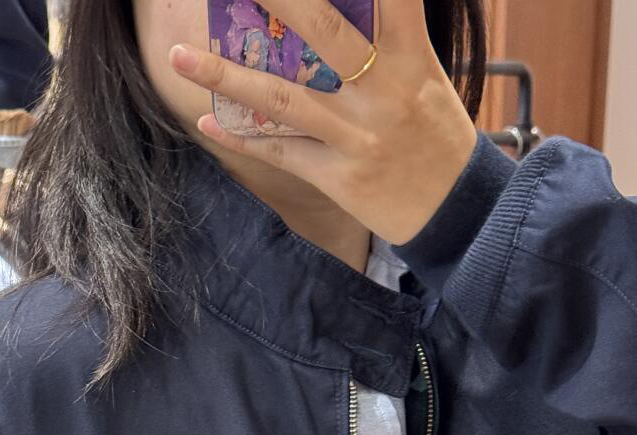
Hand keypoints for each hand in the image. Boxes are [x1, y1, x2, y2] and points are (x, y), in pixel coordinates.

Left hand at [167, 0, 478, 245]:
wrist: (458, 212)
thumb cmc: (438, 136)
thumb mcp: (427, 76)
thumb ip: (392, 35)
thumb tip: (356, 7)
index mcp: (409, 56)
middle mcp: (381, 92)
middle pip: (323, 29)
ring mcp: (357, 137)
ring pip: (284, 100)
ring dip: (225, 77)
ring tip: (178, 56)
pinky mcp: (340, 177)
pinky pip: (283, 155)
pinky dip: (242, 140)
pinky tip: (207, 124)